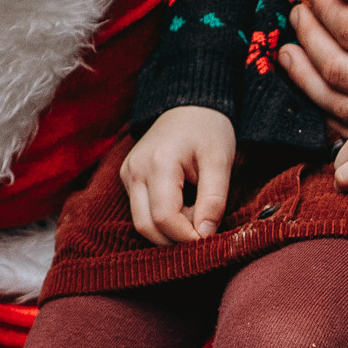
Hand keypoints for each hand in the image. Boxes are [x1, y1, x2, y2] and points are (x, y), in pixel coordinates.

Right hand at [122, 106, 235, 243]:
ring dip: (168, 232)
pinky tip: (183, 208)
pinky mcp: (127, 179)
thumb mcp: (220, 161)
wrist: (188, 107)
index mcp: (158, 163)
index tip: (210, 238)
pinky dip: (162, 220)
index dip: (187, 236)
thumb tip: (205, 235)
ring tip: (195, 217)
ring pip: (140, 222)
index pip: (165, 218)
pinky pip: (140, 211)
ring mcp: (127, 175)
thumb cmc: (208, 131)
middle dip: (175, 240)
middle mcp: (134, 171)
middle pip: (146, 226)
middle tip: (203, 233)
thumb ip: (214, 199)